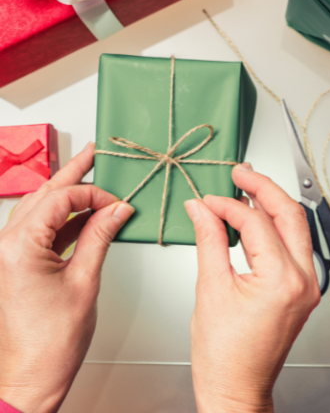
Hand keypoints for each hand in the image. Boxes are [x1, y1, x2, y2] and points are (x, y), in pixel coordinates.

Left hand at [0, 143, 134, 412]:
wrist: (31, 376)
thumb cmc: (52, 341)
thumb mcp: (85, 281)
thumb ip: (100, 237)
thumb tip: (117, 211)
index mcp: (20, 246)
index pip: (61, 199)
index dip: (93, 194)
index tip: (117, 201)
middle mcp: (7, 245)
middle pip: (45, 195)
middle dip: (72, 174)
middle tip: (92, 155)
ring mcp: (9, 253)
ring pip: (41, 209)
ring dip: (67, 194)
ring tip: (88, 177)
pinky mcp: (17, 262)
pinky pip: (42, 229)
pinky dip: (64, 219)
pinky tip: (84, 214)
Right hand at [185, 163, 319, 412]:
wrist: (237, 387)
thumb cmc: (225, 354)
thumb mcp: (210, 288)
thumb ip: (209, 239)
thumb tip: (201, 209)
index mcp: (283, 280)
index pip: (256, 223)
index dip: (229, 205)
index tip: (208, 200)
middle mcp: (303, 280)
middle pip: (289, 214)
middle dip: (264, 188)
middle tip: (241, 173)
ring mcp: (307, 284)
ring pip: (295, 227)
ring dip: (271, 204)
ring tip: (248, 188)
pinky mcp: (301, 288)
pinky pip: (292, 245)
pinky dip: (273, 227)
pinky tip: (256, 218)